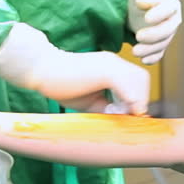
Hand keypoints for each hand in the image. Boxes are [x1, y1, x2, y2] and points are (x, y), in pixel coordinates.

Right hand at [0, 23, 150, 114]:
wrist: (41, 70)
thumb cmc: (62, 85)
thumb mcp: (91, 102)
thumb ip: (108, 108)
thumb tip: (123, 122)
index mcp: (113, 67)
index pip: (138, 82)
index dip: (137, 100)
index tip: (126, 116)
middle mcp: (115, 62)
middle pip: (142, 80)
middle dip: (139, 100)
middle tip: (123, 116)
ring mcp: (111, 63)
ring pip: (138, 81)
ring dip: (134, 100)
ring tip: (117, 113)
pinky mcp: (105, 70)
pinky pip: (127, 84)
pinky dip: (129, 98)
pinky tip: (118, 110)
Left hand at [127, 0, 181, 63]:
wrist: (139, 8)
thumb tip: (141, 2)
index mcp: (171, 5)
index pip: (168, 9)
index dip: (159, 14)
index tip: (147, 18)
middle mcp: (173, 21)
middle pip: (167, 30)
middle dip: (153, 35)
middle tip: (138, 36)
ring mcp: (168, 35)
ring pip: (162, 44)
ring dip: (149, 49)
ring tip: (134, 51)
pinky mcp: (160, 45)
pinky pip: (159, 54)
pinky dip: (152, 58)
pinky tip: (143, 60)